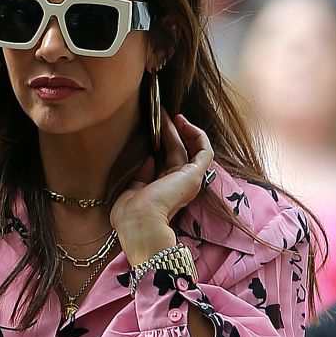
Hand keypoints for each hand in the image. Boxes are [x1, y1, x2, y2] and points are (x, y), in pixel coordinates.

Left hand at [111, 112, 214, 263]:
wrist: (139, 223)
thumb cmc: (130, 216)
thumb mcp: (132, 192)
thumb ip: (141, 176)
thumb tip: (148, 160)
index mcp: (164, 192)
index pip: (168, 163)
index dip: (163, 143)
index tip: (154, 128)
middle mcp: (179, 186)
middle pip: (180, 152)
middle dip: (171, 131)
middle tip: (161, 113)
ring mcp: (188, 181)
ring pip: (193, 149)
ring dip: (183, 130)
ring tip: (172, 115)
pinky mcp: (194, 175)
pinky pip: (204, 151)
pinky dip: (198, 136)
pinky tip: (184, 123)